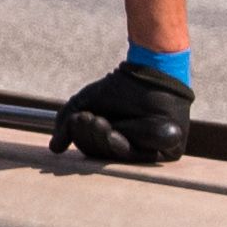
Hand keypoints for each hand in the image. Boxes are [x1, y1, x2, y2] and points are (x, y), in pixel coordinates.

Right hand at [50, 56, 193, 166]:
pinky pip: (152, 150)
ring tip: (100, 122)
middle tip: (88, 119)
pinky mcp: (172, 149)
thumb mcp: (85, 104)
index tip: (78, 119)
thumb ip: (67, 125)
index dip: (84, 139)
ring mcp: (152, 152)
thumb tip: (54, 148)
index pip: (95, 152)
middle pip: (108, 157)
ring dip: (110, 140)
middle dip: (95, 139)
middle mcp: (131, 152)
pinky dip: (138, 137)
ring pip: (127, 156)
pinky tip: (123, 129)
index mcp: (113, 145)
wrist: (149, 69)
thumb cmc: (118, 88)